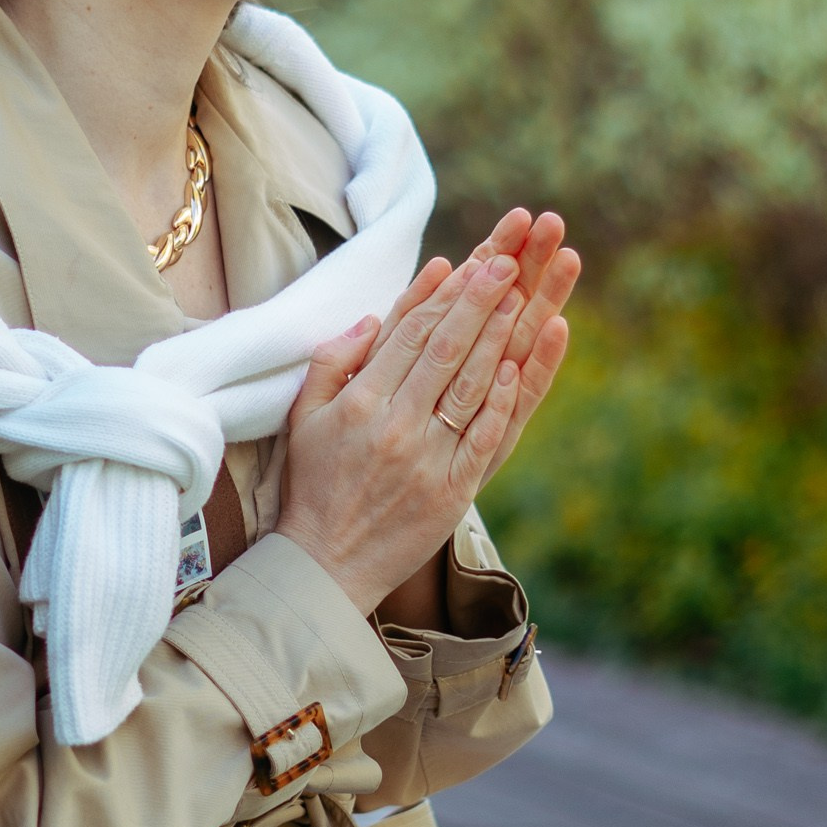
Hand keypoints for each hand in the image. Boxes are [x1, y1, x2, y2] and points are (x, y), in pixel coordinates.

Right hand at [274, 208, 579, 618]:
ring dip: (497, 339)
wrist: (325, 565)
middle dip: (479, 302)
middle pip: (445, 351)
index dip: (443, 295)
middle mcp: (394, 426)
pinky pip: (481, 438)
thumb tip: (371, 317)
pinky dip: (500, 401)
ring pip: (468, 387)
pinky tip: (515, 367)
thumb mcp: (304, 417)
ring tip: (522, 297)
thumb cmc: (313, 484)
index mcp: (359, 404)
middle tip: (508, 261)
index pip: (409, 335)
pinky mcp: (450, 491)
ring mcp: (426, 460)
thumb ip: (332, 362)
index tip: (470, 261)